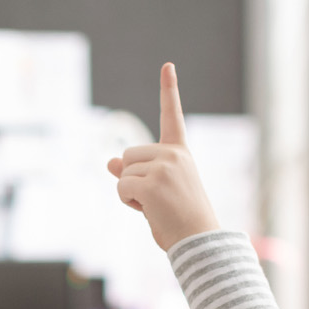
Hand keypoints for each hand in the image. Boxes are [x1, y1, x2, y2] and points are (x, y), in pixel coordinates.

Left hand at [106, 63, 219, 250]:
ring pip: (122, 172)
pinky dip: (127, 202)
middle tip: (155, 200)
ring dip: (129, 192)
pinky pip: (121, 187)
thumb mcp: (157, 192)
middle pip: (127, 155)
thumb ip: (135, 174)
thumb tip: (109, 162)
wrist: (199, 242)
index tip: (167, 65)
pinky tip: (148, 211)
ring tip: (155, 206)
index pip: (172, 116)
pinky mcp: (152, 183)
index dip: (169, 90)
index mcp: (180, 153)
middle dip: (131, 178)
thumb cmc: (181, 221)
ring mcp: (163, 167)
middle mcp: (173, 155)